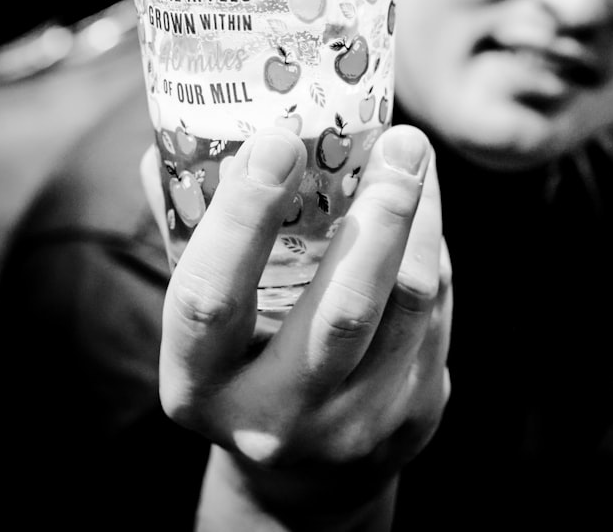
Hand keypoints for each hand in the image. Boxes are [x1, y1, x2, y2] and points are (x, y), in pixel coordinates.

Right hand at [140, 125, 450, 530]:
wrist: (302, 473)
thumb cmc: (240, 364)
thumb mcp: (201, 319)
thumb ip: (189, 233)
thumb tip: (178, 139)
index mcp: (201, 386)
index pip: (211, 299)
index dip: (242, 218)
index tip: (278, 141)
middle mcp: (277, 418)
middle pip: (341, 311)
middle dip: (377, 215)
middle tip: (398, 140)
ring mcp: (355, 424)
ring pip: (406, 304)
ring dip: (419, 217)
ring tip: (413, 152)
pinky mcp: (415, 415)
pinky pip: (434, 314)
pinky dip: (432, 247)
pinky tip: (424, 204)